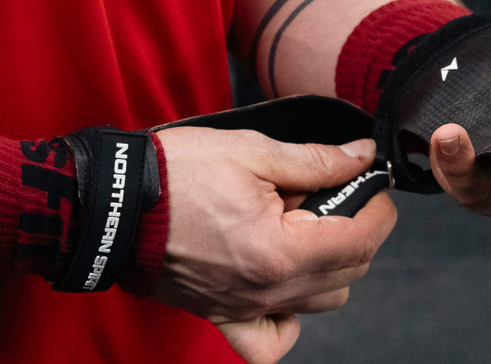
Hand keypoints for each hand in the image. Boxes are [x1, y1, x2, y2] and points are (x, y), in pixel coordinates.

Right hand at [153, 127, 397, 363]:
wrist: (111, 202)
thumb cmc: (174, 174)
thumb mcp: (253, 151)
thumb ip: (317, 161)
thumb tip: (362, 156)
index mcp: (280, 250)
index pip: (361, 239)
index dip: (379, 207)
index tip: (372, 182)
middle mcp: (266, 290)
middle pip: (348, 272)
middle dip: (355, 229)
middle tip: (330, 193)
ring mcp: (244, 308)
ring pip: (321, 302)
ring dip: (329, 267)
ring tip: (300, 227)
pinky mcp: (221, 315)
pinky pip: (270, 340)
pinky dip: (288, 320)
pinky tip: (284, 284)